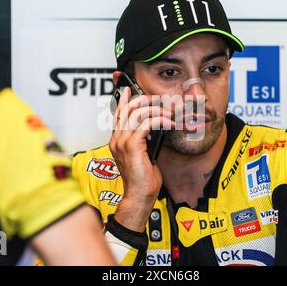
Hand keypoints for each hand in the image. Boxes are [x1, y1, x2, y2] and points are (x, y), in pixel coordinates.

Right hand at [109, 87, 173, 231]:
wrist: (139, 195)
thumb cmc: (142, 178)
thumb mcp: (142, 155)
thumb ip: (142, 140)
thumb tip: (153, 127)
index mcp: (117, 140)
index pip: (118, 114)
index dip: (124, 100)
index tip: (130, 90)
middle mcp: (117, 138)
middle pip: (128, 108)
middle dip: (145, 101)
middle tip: (159, 102)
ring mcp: (122, 141)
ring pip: (138, 113)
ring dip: (157, 110)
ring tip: (169, 115)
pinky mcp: (132, 145)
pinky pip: (147, 123)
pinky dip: (160, 120)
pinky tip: (169, 124)